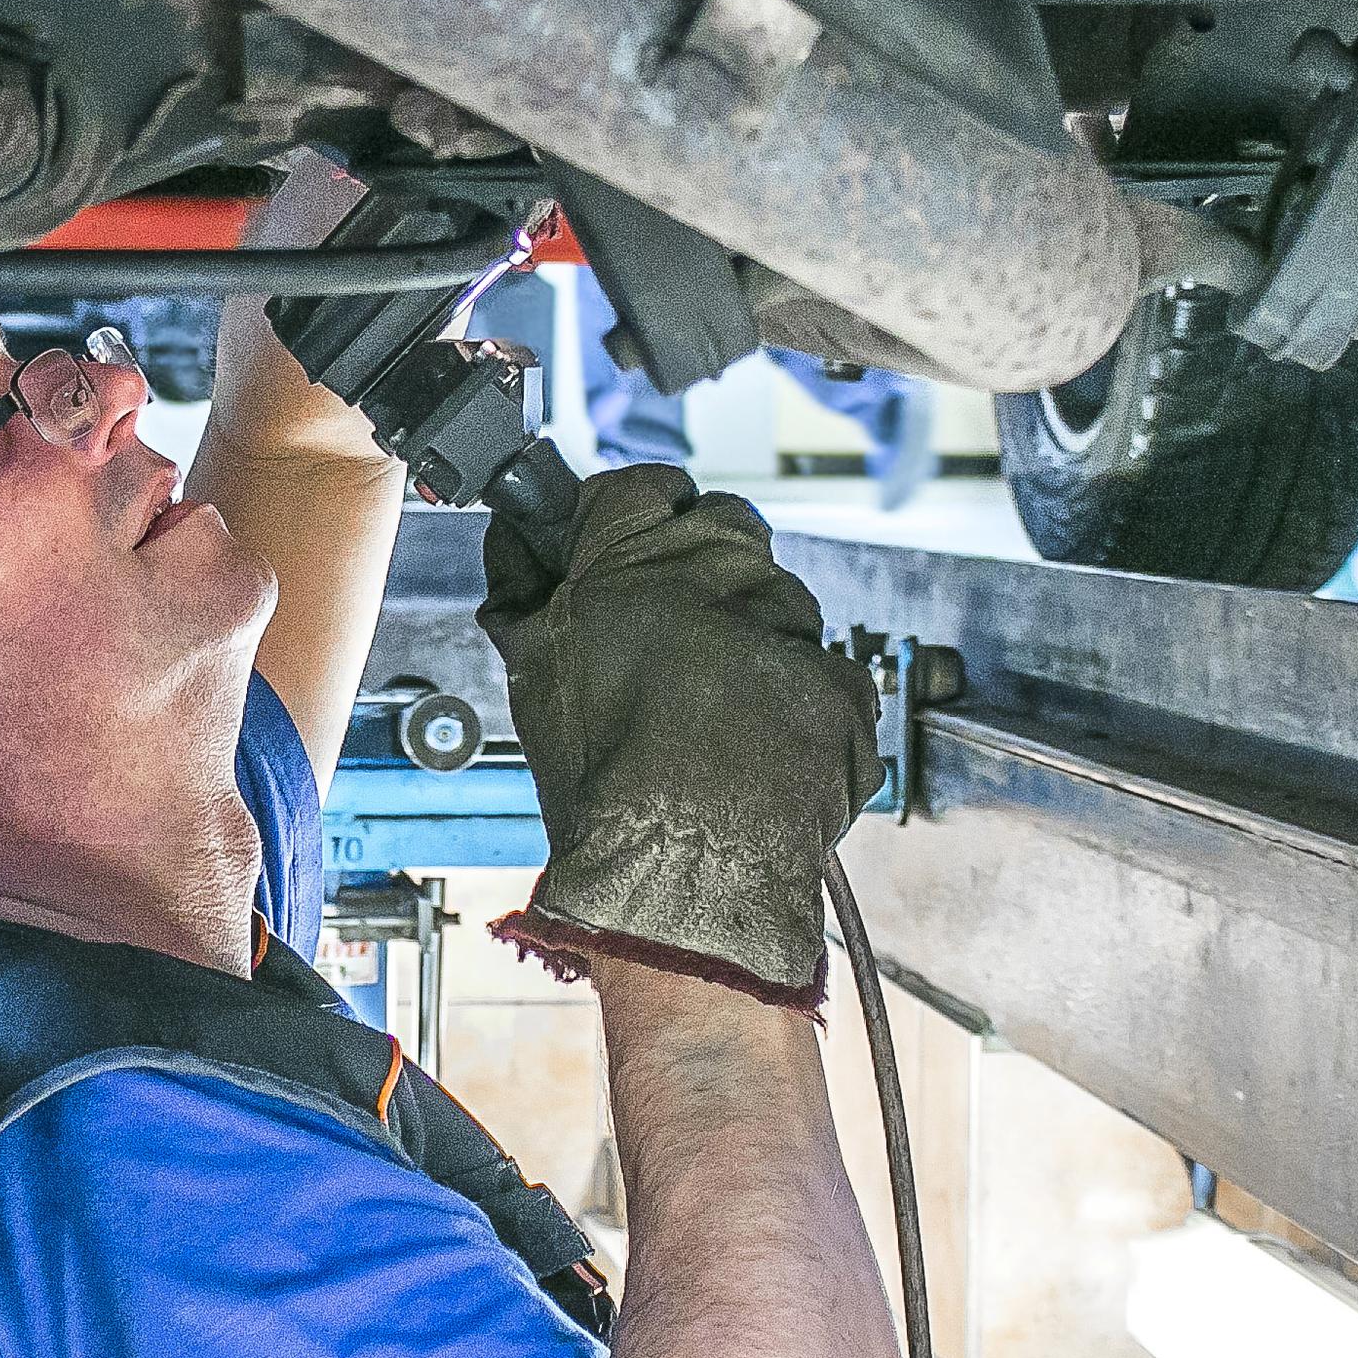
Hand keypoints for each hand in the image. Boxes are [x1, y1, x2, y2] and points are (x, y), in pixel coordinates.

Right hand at [476, 465, 882, 1007]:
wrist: (684, 870)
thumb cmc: (603, 781)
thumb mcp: (534, 673)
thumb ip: (526, 592)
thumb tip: (518, 544)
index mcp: (630, 563)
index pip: (641, 487)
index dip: (634, 513)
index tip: (626, 536)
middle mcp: (716, 576)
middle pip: (719, 527)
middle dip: (699, 565)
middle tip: (672, 627)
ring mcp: (786, 625)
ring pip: (774, 598)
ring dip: (749, 633)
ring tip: (712, 706)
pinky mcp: (839, 679)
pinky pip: (818, 668)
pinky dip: (795, 696)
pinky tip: (756, 740)